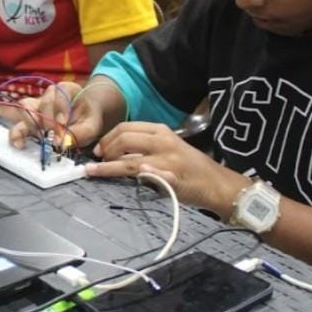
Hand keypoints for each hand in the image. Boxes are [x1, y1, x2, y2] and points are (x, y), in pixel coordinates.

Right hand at [3, 81, 105, 150]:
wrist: (87, 118)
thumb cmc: (89, 118)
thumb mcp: (92, 125)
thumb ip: (80, 133)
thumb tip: (62, 143)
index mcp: (66, 89)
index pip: (58, 96)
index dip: (58, 111)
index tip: (63, 125)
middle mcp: (48, 96)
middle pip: (40, 103)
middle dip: (43, 121)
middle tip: (50, 136)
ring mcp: (37, 107)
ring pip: (25, 110)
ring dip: (27, 126)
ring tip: (31, 140)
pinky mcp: (31, 120)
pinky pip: (19, 124)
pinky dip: (17, 134)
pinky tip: (20, 144)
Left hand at [85, 122, 250, 216]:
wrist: (218, 184)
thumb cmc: (190, 168)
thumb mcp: (168, 148)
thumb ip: (145, 146)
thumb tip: (113, 151)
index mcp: (161, 131)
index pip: (125, 127)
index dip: (107, 137)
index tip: (98, 149)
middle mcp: (163, 141)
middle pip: (123, 139)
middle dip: (105, 150)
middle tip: (97, 161)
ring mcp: (166, 159)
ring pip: (127, 159)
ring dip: (106, 166)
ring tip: (93, 171)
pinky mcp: (170, 177)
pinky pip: (144, 175)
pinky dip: (128, 174)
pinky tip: (116, 176)